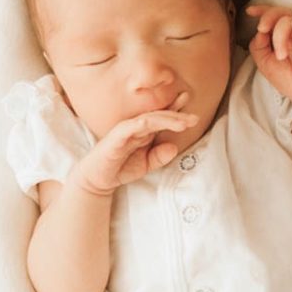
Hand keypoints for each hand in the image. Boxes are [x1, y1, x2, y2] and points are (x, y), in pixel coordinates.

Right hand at [72, 104, 197, 195]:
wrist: (98, 179)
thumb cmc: (121, 168)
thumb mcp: (147, 164)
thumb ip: (160, 156)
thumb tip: (174, 147)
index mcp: (144, 131)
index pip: (163, 119)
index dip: (178, 113)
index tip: (194, 113)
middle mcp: (136, 126)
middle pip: (159, 116)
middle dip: (177, 115)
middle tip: (194, 118)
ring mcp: (126, 129)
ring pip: (149, 118)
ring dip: (167, 119)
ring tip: (183, 123)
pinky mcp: (116, 136)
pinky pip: (132, 126)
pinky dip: (145, 123)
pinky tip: (157, 123)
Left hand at [247, 6, 291, 108]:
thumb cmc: (287, 79)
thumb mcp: (264, 62)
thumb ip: (258, 45)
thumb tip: (260, 30)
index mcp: (279, 36)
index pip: (271, 17)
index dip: (261, 11)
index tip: (249, 12)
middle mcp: (291, 32)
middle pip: (278, 12)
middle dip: (267, 17)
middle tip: (262, 29)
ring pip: (288, 16)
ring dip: (280, 34)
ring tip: (281, 55)